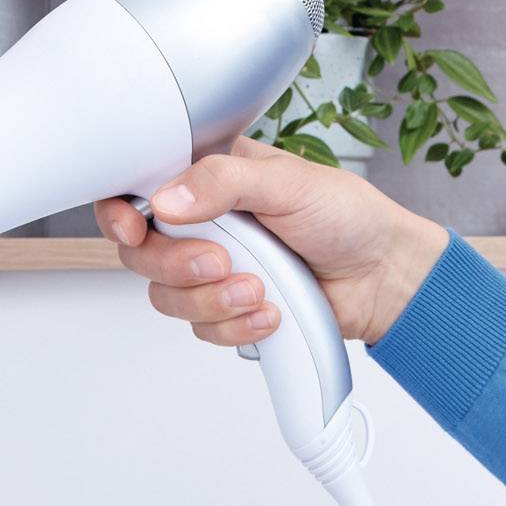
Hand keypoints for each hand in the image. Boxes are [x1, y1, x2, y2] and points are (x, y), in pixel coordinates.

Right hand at [95, 134, 449, 348]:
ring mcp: (215, 269)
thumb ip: (223, 182)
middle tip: (222, 262)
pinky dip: (236, 326)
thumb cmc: (348, 216)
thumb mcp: (289, 183)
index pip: (138, 188)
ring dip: (212, 300)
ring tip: (261, 289)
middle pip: (142, 252)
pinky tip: (271, 312)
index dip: (121, 211)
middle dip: (178, 265)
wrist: (384, 276)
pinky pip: (202, 328)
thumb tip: (166, 199)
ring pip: (168, 297)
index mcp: (210, 177)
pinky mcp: (230, 309)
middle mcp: (204, 222)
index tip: (133, 226)